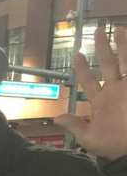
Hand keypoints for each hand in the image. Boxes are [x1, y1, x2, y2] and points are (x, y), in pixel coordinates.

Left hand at [55, 26, 126, 160]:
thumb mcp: (89, 138)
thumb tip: (56, 118)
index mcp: (101, 101)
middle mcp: (116, 92)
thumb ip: (75, 125)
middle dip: (103, 48)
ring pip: (126, 63)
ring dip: (123, 47)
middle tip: (99, 30)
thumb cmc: (113, 146)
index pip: (89, 80)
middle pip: (109, 64)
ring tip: (120, 29)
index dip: (82, 67)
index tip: (75, 54)